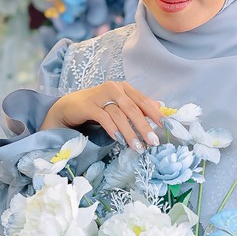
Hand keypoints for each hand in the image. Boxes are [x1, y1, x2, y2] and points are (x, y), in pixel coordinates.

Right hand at [42, 81, 163, 150]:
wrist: (70, 107)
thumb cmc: (98, 107)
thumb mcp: (119, 106)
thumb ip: (137, 107)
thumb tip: (159, 107)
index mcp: (124, 88)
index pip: (143, 101)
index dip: (156, 114)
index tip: (167, 127)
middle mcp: (113, 88)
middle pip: (133, 108)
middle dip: (145, 126)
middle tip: (154, 141)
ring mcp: (100, 96)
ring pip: (119, 114)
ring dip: (130, 132)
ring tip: (137, 147)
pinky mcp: (88, 105)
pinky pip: (103, 117)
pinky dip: (113, 129)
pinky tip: (119, 140)